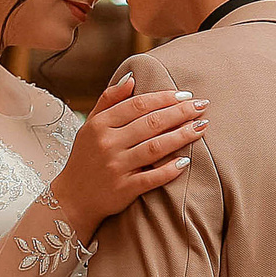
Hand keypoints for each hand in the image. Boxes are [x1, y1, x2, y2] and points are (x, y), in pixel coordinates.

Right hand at [45, 73, 205, 240]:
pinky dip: (170, 169)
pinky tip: (186, 161)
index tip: (185, 95)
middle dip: (180, 112)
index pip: (138, 105)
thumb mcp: (90, 125)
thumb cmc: (86, 158)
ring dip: (182, 136)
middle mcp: (108, 144)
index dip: (164, 97)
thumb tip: (132, 78)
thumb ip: (109, 100)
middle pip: (151, 123)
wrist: (72, 198)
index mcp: (100, 125)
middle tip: (203, 105)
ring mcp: (116, 167)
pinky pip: (152, 178)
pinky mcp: (124, 190)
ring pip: (155, 147)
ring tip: (202, 127)